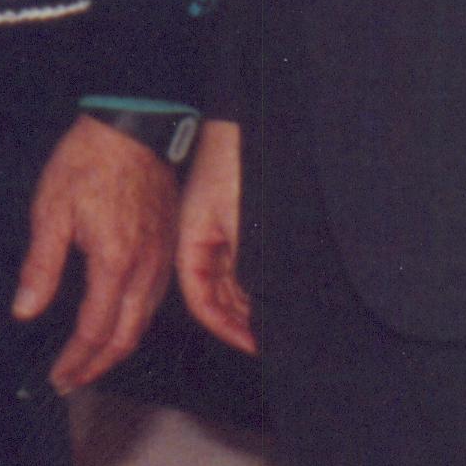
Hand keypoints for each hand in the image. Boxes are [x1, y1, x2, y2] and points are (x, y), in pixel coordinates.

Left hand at [13, 115, 180, 392]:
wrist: (133, 127)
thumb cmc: (89, 161)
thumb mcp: (51, 210)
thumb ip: (41, 266)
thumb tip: (25, 309)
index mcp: (115, 262)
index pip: (94, 330)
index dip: (75, 360)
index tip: (57, 377)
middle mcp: (145, 268)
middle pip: (125, 337)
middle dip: (96, 366)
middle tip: (71, 380)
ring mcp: (161, 259)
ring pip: (143, 322)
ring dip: (116, 347)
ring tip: (90, 360)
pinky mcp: (167, 247)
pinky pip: (153, 300)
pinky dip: (133, 322)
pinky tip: (116, 322)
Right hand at [175, 118, 255, 353]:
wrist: (240, 121)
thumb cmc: (233, 165)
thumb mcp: (240, 224)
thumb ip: (242, 267)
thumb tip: (253, 304)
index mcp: (191, 243)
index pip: (203, 300)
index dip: (226, 327)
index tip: (252, 344)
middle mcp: (200, 240)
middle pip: (217, 294)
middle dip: (240, 319)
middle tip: (267, 338)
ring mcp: (216, 230)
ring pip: (230, 280)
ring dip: (249, 301)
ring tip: (275, 319)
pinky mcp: (231, 219)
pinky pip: (240, 261)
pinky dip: (255, 279)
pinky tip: (273, 288)